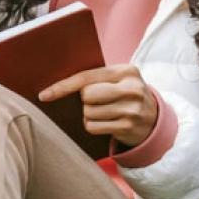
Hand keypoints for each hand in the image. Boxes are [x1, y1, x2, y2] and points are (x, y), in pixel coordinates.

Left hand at [39, 63, 156, 147]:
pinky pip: (93, 127)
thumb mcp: (119, 80)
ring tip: (105, 113)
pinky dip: (94, 126)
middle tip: (98, 101)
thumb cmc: (126, 96)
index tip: (44, 95)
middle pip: (87, 96)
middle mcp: (131, 88)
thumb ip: (96, 78)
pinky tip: (107, 123)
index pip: (87, 77)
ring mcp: (132, 109)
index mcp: (127, 71)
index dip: (63, 86)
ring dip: (89, 115)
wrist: (154, 119)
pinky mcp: (128, 127)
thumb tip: (57, 87)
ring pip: (88, 113)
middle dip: (85, 101)